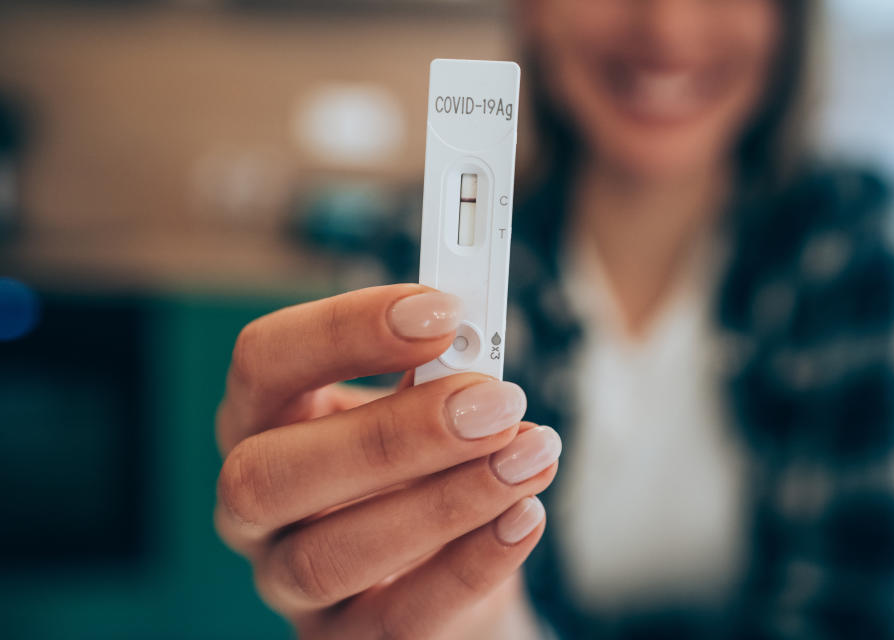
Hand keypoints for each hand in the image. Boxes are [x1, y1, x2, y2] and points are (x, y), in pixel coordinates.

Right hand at [214, 284, 560, 638]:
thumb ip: (435, 372)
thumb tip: (474, 337)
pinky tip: (526, 515)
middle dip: (391, 434)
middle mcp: (254, 507)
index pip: (263, 363)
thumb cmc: (421, 466)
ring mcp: (288, 585)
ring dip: (444, 501)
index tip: (441, 310)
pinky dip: (471, 564)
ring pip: (329, 556)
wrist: (440, 570)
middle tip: (492, 402)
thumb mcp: (420, 408)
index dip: (343, 330)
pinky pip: (399, 618)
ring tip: (529, 455)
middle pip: (271, 473)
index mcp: (261, 421)